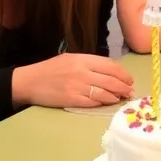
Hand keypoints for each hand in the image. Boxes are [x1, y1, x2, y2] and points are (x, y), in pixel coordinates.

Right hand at [13, 53, 133, 108]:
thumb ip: (88, 63)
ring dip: (117, 95)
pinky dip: (104, 102)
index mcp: (82, 59)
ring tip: (123, 97)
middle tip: (130, 91)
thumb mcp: (70, 59)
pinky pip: (93, 101)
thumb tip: (109, 71)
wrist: (30, 81)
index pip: (109, 65)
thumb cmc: (50, 69)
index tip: (129, 79)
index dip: (122, 73)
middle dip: (124, 86)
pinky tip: (109, 102)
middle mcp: (82, 71)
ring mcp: (77, 86)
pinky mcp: (72, 100)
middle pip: (110, 79)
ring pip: (104, 91)